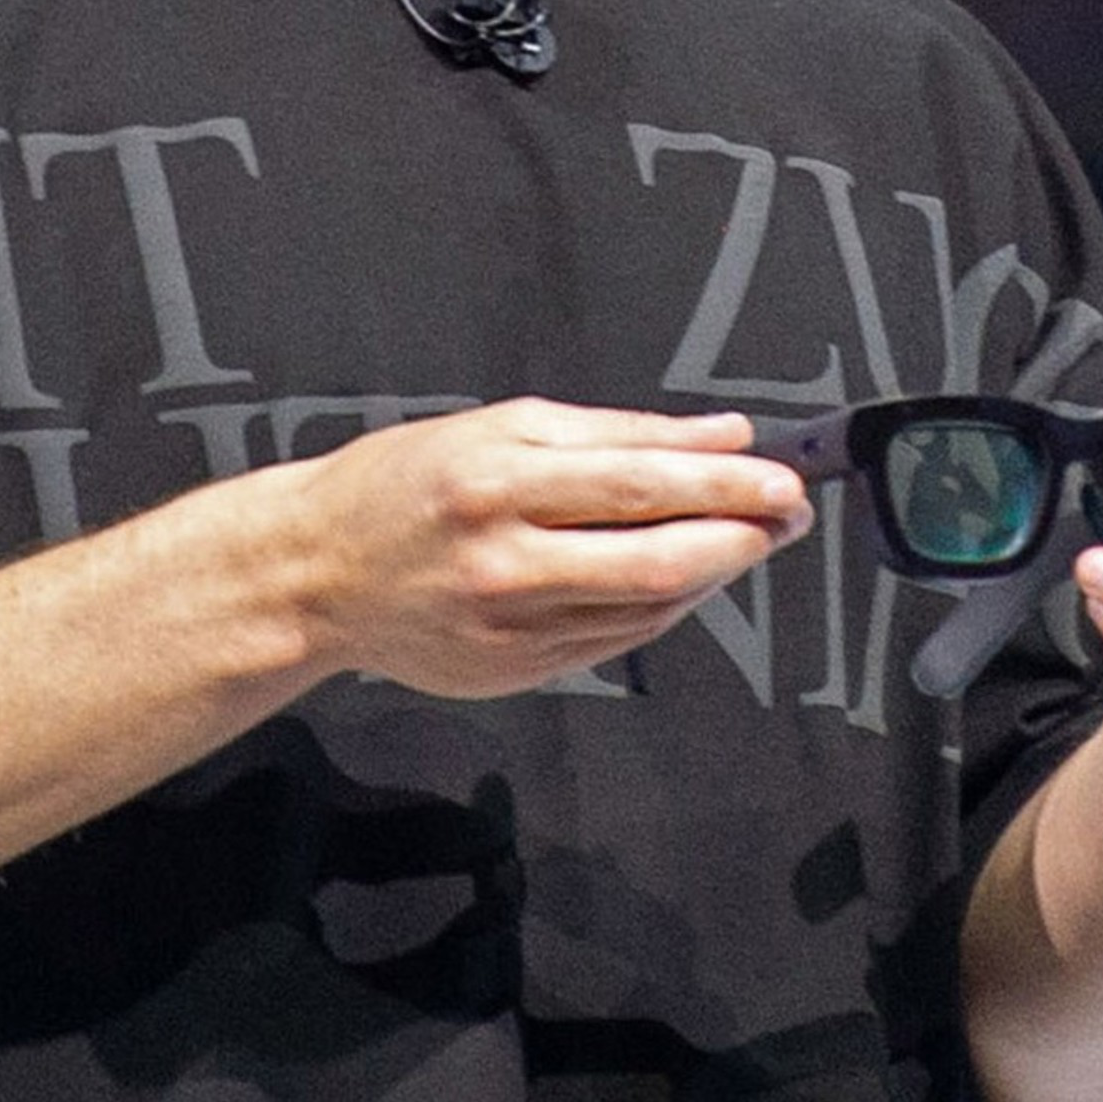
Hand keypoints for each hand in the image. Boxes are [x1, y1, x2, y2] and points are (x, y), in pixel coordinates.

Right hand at [287, 398, 807, 701]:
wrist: (316, 573)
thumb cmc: (401, 486)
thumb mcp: (500, 428)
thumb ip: (615, 433)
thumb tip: (719, 437)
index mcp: (497, 484)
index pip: (641, 486)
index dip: (727, 487)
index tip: (782, 479)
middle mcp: (504, 563)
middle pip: (658, 561)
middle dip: (740, 537)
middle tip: (786, 515)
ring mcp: (510, 630)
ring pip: (647, 608)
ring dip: (711, 574)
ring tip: (742, 537)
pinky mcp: (515, 673)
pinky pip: (617, 640)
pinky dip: (662, 606)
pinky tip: (680, 577)